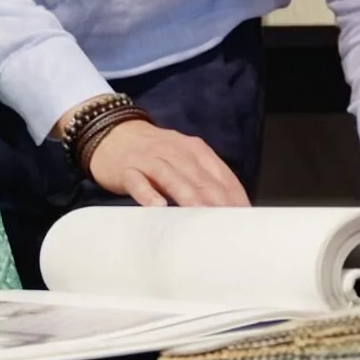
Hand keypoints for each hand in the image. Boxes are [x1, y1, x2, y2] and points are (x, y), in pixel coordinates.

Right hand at [87, 119, 249, 207]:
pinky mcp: (126, 169)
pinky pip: (138, 181)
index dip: (235, 197)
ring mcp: (149, 159)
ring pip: (171, 177)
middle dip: (217, 201)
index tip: (247, 221)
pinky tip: (157, 207)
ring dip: (188, 196)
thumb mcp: (183, 159)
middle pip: (199, 177)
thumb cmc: (156, 155)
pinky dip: (148, 193)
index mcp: (194, 149)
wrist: (112, 133)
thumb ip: (204, 180)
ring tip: (201, 216)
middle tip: (230, 226)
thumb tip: (233, 212)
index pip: (221, 174)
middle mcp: (174, 151)